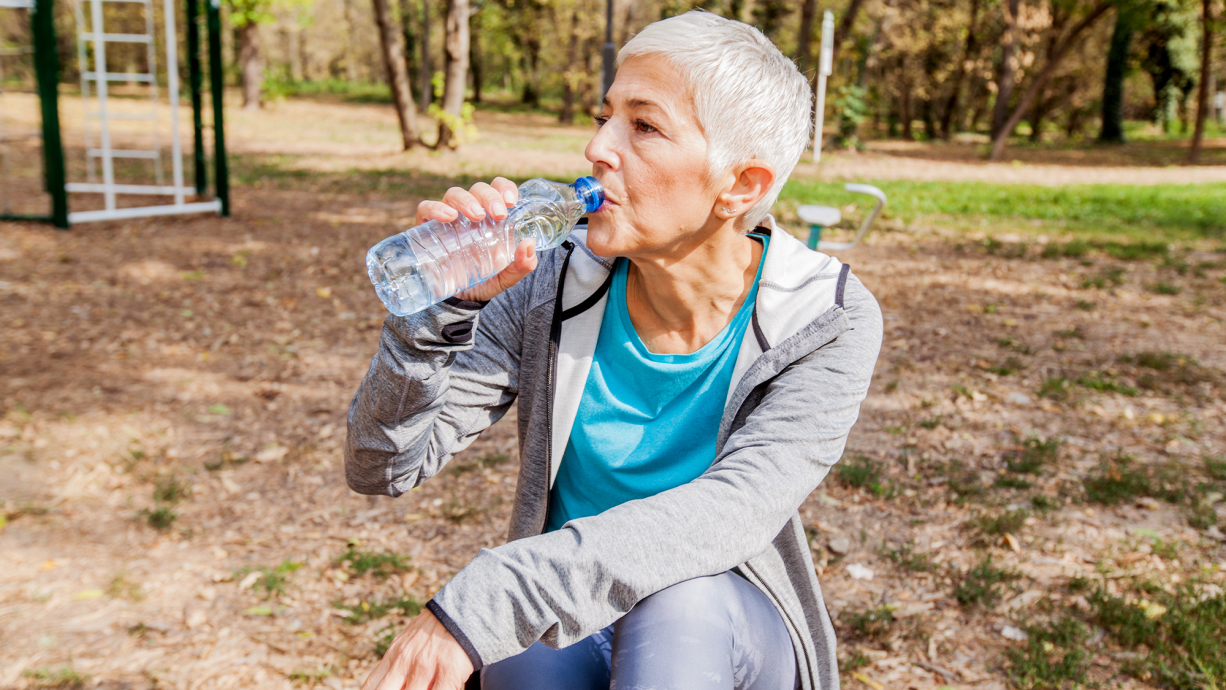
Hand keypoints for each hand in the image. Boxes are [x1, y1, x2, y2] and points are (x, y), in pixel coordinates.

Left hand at [361, 610, 473, 689]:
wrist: (462, 612)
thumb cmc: (435, 632)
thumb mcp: (407, 643)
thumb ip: (395, 666)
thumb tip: (391, 686)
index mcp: (393, 656)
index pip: (370, 687)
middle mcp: (405, 662)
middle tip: (403, 689)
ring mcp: (425, 667)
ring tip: (424, 686)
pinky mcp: (448, 672)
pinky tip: (440, 688)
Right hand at [415, 177, 537, 303]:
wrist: (459, 301)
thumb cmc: (485, 281)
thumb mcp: (507, 276)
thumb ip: (522, 264)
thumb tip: (529, 243)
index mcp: (492, 217)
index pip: (498, 189)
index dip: (504, 188)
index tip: (511, 201)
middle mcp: (470, 213)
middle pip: (478, 189)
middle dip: (489, 196)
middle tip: (498, 213)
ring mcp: (448, 219)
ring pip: (454, 194)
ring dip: (467, 200)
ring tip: (476, 216)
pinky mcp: (426, 228)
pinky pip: (426, 208)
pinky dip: (435, 208)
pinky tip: (447, 216)